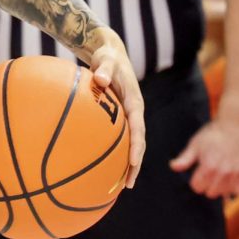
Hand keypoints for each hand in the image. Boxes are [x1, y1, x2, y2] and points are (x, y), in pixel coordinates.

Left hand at [89, 33, 145, 188]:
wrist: (110, 52)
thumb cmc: (107, 56)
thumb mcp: (106, 60)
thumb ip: (104, 69)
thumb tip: (99, 78)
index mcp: (135, 103)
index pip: (138, 129)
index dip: (137, 147)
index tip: (134, 163)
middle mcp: (134, 112)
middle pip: (137, 143)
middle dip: (134, 165)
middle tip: (127, 185)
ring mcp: (127, 116)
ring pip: (128, 143)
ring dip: (126, 163)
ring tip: (118, 185)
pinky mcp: (118, 116)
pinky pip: (116, 137)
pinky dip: (112, 151)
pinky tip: (100, 165)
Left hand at [170, 117, 238, 197]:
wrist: (234, 127)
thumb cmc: (211, 135)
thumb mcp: (194, 145)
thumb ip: (184, 159)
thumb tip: (173, 167)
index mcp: (209, 166)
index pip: (197, 187)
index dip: (194, 182)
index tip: (196, 174)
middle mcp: (224, 172)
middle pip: (211, 193)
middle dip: (206, 186)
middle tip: (206, 175)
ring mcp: (236, 173)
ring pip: (224, 193)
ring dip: (218, 188)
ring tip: (216, 177)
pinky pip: (238, 190)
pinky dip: (232, 188)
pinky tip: (227, 179)